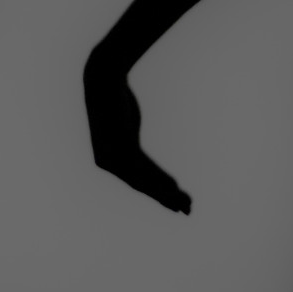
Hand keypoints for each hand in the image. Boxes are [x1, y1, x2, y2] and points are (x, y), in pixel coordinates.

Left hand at [85, 67, 191, 212]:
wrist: (105, 82)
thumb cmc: (115, 101)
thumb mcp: (126, 126)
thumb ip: (131, 144)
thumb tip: (136, 150)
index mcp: (108, 159)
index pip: (137, 181)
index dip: (157, 192)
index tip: (175, 200)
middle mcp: (107, 163)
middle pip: (142, 186)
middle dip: (165, 198)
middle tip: (187, 209)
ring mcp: (112, 156)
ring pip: (144, 182)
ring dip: (166, 193)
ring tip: (186, 202)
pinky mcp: (119, 148)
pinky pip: (143, 170)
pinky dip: (159, 180)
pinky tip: (174, 187)